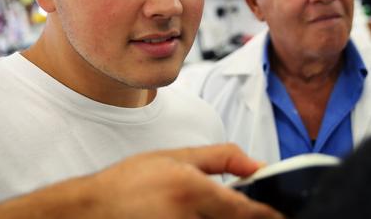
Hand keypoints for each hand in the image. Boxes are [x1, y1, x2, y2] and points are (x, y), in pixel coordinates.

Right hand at [90, 143, 282, 217]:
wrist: (90, 210)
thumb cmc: (130, 182)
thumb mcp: (175, 157)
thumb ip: (221, 159)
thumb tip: (258, 167)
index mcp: (191, 191)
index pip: (246, 212)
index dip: (269, 215)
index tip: (281, 215)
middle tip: (251, 211)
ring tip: (207, 209)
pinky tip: (196, 216)